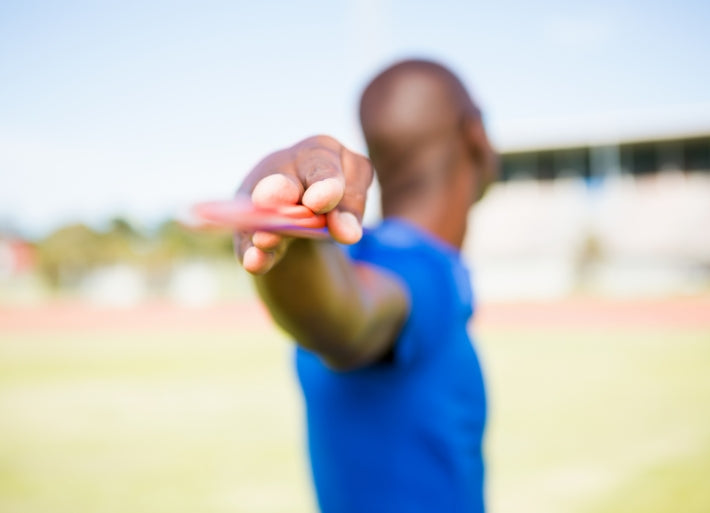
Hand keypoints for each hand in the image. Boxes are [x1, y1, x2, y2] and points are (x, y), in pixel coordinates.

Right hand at [235, 135, 373, 273]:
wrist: (306, 199)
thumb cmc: (335, 187)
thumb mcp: (354, 189)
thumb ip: (351, 208)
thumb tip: (348, 235)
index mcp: (317, 152)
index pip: (322, 167)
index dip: (322, 184)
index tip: (318, 203)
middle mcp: (283, 169)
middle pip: (282, 183)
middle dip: (280, 191)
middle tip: (285, 202)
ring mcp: (260, 199)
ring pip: (263, 217)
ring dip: (267, 230)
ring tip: (265, 241)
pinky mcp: (248, 229)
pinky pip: (249, 241)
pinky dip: (253, 252)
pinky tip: (254, 261)